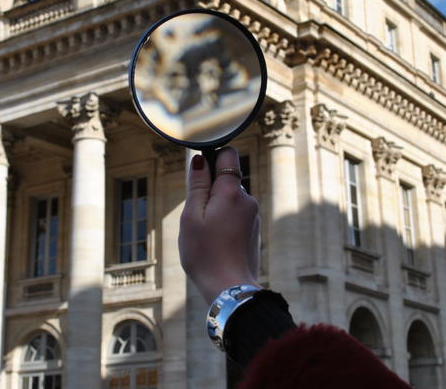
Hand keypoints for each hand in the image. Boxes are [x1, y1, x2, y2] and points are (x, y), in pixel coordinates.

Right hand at [179, 147, 261, 303]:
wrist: (230, 290)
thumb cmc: (205, 254)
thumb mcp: (191, 217)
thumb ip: (198, 185)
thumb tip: (200, 159)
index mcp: (232, 192)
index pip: (228, 154)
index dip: (212, 157)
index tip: (199, 175)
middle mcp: (248, 200)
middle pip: (227, 179)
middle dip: (210, 190)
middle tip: (197, 215)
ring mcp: (253, 216)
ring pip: (230, 199)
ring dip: (216, 208)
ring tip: (206, 233)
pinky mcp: (254, 230)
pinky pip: (236, 215)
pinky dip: (224, 221)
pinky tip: (216, 242)